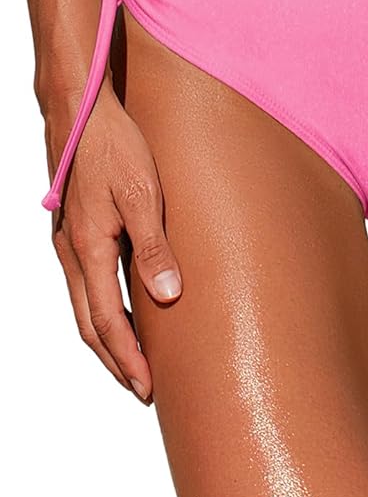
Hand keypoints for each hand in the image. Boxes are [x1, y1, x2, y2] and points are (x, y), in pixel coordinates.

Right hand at [45, 82, 182, 403]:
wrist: (80, 109)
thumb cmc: (114, 145)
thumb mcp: (143, 193)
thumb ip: (154, 247)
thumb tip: (168, 298)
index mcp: (89, 249)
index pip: (108, 322)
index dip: (128, 358)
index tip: (147, 387)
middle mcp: (72, 251)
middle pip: (90, 323)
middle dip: (115, 359)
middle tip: (141, 387)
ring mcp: (69, 239)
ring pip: (85, 304)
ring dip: (108, 336)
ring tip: (134, 358)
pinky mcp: (74, 227)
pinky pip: (85, 282)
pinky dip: (102, 307)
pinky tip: (123, 306)